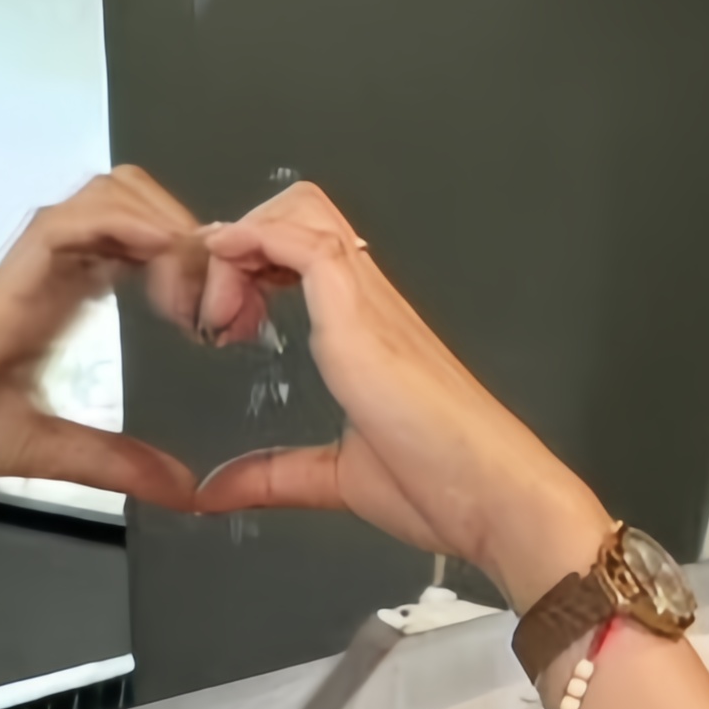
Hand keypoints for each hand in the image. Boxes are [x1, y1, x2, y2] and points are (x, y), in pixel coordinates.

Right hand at [0, 166, 216, 550]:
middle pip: (128, 197)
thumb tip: (181, 486)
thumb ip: (115, 463)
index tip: (218, 316)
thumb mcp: (45, 451)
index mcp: (55, 301)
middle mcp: (43, 274)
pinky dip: (127, 232)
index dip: (187, 256)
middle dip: (188, 231)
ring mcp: (23, 272)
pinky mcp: (2, 283)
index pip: (133, 238)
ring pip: (107, 195)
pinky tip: (160, 275)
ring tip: (192, 295)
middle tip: (216, 301)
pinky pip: (69, 224)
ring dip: (165, 227)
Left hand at [186, 181, 598, 599]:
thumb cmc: (442, 486)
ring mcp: (368, 302)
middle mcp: (369, 302)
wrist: (492, 500)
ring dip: (241, 244)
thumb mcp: (336, 478)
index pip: (302, 250)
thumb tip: (217, 490)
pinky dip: (253, 244)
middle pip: (300, 208)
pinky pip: (304, 241)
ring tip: (220, 313)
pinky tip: (227, 285)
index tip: (221, 321)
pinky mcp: (362, 315)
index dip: (250, 263)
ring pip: (299, 211)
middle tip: (215, 310)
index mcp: (365, 331)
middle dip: (240, 240)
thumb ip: (274, 476)